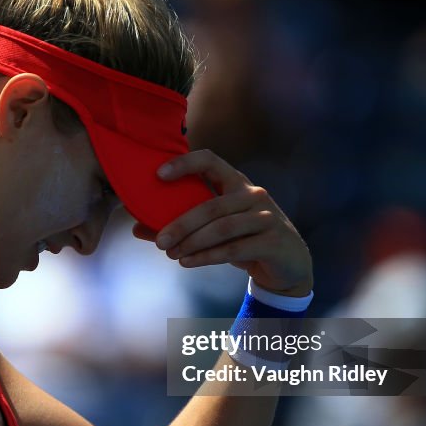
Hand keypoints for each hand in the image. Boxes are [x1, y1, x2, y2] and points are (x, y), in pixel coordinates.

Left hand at [132, 150, 313, 296]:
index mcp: (236, 183)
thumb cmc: (244, 240)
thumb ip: (179, 226)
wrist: (288, 265)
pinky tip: (188, 262)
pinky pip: (233, 248)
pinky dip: (207, 257)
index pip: (210, 161)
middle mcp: (254, 194)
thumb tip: (137, 228)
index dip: (184, 164)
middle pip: (211, 206)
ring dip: (192, 243)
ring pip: (222, 228)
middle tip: (159, 241)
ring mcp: (266, 217)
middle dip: (181, 224)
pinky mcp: (272, 240)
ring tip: (171, 254)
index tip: (158, 175)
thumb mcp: (214, 231)